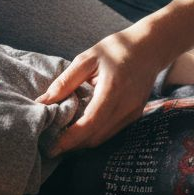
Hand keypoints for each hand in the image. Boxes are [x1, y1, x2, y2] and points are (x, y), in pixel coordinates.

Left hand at [36, 28, 169, 155]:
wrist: (150, 48)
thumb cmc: (116, 49)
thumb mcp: (87, 59)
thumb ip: (65, 82)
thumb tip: (43, 102)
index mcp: (113, 89)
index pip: (90, 122)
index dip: (70, 138)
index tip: (52, 146)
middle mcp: (126, 105)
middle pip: (96, 136)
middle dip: (73, 145)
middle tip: (50, 145)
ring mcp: (133, 113)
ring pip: (103, 138)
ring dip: (82, 142)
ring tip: (62, 139)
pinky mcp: (135, 115)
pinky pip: (111, 132)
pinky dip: (94, 135)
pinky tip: (80, 129)